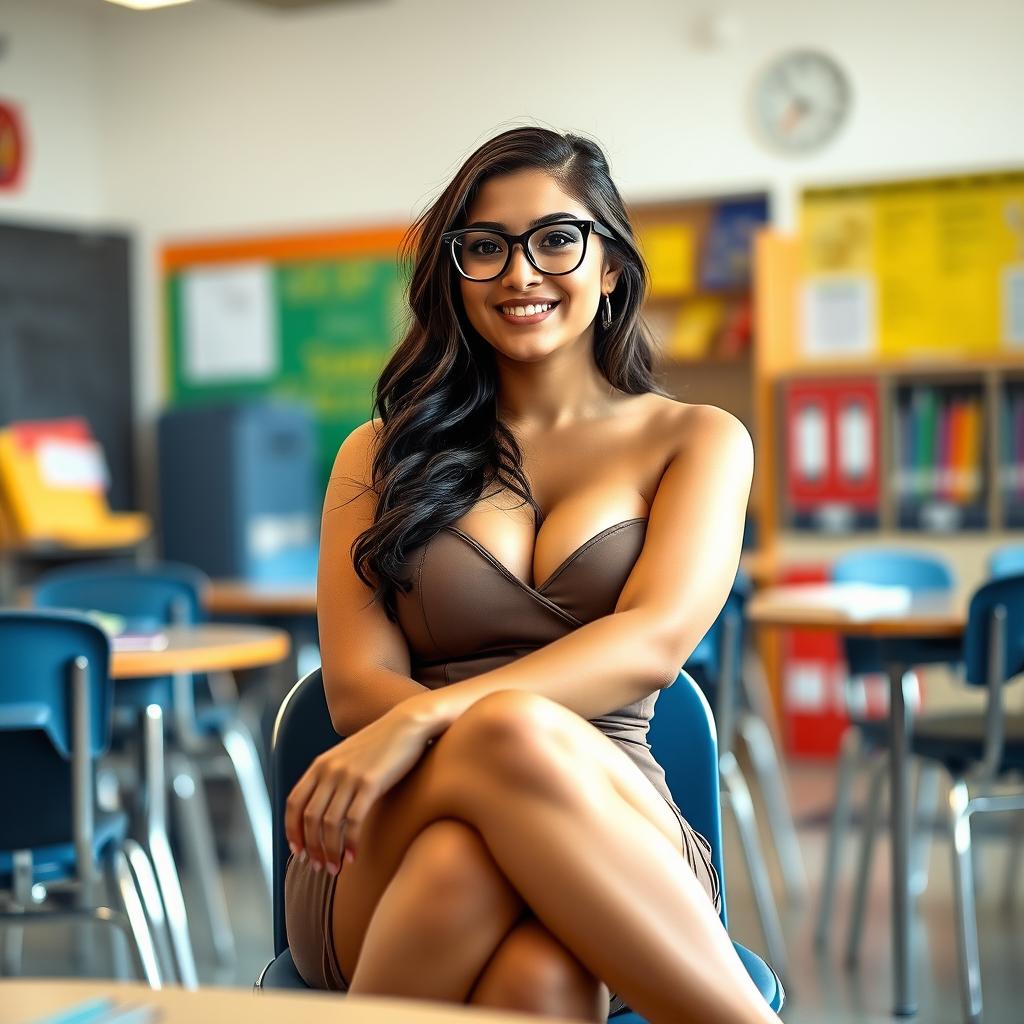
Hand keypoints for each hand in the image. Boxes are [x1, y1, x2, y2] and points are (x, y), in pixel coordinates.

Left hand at [285, 700, 436, 872]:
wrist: (408, 724)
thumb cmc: (381, 744)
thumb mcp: (348, 756)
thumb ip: (332, 776)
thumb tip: (324, 807)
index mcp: (320, 764)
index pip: (293, 803)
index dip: (291, 831)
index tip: (298, 851)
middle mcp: (330, 770)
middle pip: (309, 818)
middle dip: (311, 848)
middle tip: (319, 867)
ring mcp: (349, 776)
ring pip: (329, 824)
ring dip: (329, 852)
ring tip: (335, 868)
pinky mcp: (370, 783)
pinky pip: (353, 822)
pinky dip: (350, 843)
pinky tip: (354, 856)